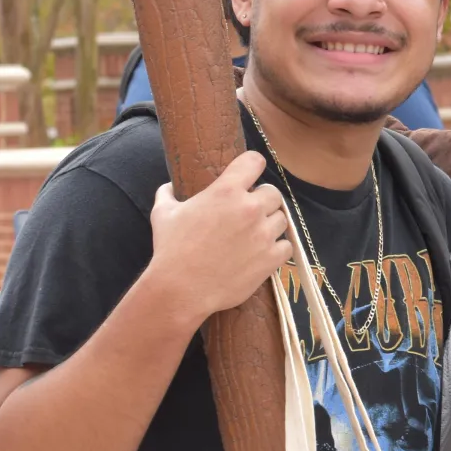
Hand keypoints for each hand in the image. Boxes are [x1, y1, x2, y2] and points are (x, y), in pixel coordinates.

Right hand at [147, 151, 292, 327]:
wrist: (181, 289)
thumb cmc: (171, 249)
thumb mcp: (163, 215)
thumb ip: (168, 194)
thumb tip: (168, 186)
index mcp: (226, 191)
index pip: (254, 161)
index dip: (252, 165)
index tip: (250, 174)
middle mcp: (250, 208)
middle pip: (273, 192)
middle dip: (263, 200)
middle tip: (249, 212)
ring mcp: (263, 233)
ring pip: (282, 218)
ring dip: (271, 224)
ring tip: (255, 234)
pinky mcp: (271, 257)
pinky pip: (286, 246)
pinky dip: (277, 248)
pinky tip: (263, 252)